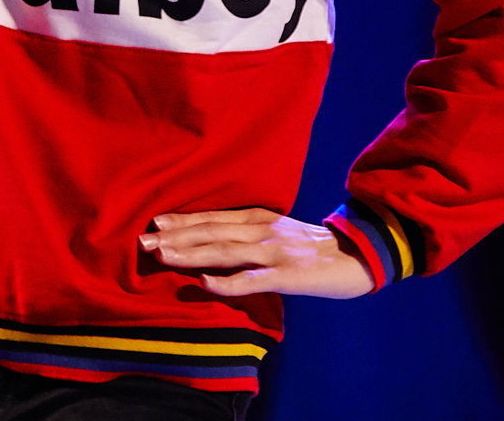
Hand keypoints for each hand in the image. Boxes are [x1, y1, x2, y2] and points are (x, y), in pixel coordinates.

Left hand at [139, 207, 373, 298]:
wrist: (360, 253)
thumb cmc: (314, 246)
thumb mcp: (278, 230)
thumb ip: (248, 233)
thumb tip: (212, 238)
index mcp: (259, 219)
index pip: (213, 217)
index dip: (182, 221)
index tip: (154, 223)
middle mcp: (262, 231)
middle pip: (211, 231)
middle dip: (176, 236)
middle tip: (143, 241)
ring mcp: (274, 253)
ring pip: (225, 251)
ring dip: (192, 253)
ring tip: (163, 255)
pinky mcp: (288, 275)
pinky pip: (253, 280)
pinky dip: (228, 282)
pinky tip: (205, 284)